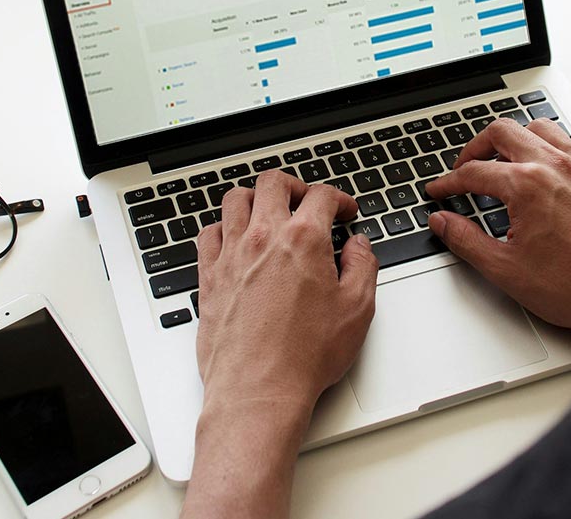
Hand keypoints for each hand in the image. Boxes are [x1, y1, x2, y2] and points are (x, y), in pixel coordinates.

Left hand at [183, 170, 376, 518]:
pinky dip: (222, 228)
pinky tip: (234, 239)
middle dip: (295, 186)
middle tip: (306, 202)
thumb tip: (359, 247)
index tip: (344, 212)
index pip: (321, 195)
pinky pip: (207, 233)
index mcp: (302, 240)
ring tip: (269, 212)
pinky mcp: (208, 275)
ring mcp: (230, 254)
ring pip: (234, 200)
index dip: (339, 198)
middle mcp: (261, 238)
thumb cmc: (304, 356)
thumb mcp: (356, 310)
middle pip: (272, 184)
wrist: (258, 387)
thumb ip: (362, 267)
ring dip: (255, 199)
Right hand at [425, 118, 570, 357]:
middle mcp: (557, 167)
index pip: (473, 171)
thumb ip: (464, 239)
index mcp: (527, 186)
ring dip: (516, 141)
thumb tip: (442, 222)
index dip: (448, 182)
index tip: (441, 191)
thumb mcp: (504, 269)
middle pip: (503, 132)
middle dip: (475, 148)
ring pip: (540, 129)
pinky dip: (552, 150)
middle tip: (466, 168)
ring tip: (505, 162)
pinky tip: (547, 171)